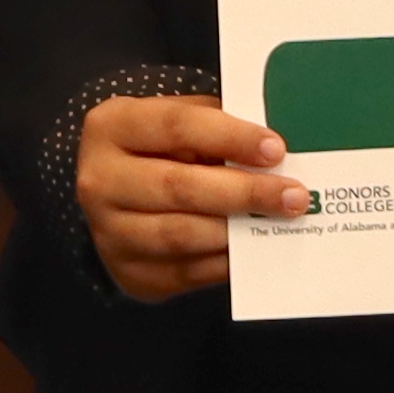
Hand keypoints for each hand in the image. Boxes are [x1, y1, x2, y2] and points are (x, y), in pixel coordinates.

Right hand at [75, 91, 301, 299]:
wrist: (113, 194)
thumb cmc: (157, 146)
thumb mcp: (175, 120)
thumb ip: (215, 124)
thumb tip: (274, 149)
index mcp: (111, 127)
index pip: (176, 126)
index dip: (230, 137)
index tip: (276, 149)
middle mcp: (99, 180)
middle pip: (178, 186)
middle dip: (243, 192)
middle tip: (294, 196)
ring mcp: (109, 232)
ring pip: (180, 234)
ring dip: (237, 230)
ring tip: (278, 221)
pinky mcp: (128, 273)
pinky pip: (185, 272)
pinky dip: (225, 261)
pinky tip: (255, 248)